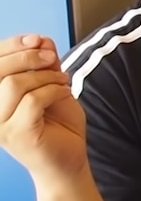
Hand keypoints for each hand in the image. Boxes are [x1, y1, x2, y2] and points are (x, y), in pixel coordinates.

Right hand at [0, 35, 86, 184]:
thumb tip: (41, 40)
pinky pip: (33, 100)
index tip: (37, 39)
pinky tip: (64, 94)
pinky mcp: (16, 134)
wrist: (69, 160)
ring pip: (14, 84)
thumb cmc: (58, 125)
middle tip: (54, 60)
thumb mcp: (51, 86)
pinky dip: (54, 91)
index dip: (12, 46)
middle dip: (30, 57)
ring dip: (46, 77)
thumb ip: (43, 65)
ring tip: (62, 82)